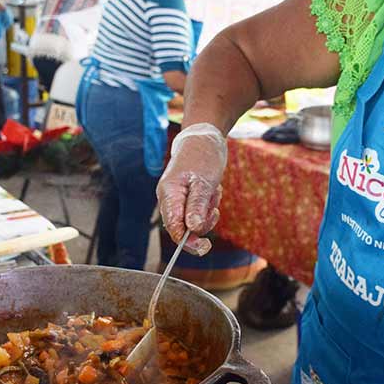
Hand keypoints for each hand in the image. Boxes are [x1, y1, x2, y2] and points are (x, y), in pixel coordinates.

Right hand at [156, 123, 226, 255]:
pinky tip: (212, 190)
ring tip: (213, 191)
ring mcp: (178, 198)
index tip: (205, 246)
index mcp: (168, 194)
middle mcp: (169, 199)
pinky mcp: (187, 197)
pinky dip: (209, 205)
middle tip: (214, 210)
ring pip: (193, 220)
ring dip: (208, 211)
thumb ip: (197, 207)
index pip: (173, 228)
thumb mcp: (204, 182)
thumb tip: (193, 230)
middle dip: (202, 222)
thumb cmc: (203, 156)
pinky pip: (199, 211)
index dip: (187, 242)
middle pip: (183, 228)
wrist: (204, 137)